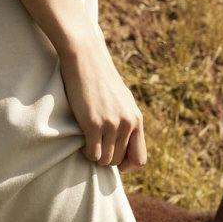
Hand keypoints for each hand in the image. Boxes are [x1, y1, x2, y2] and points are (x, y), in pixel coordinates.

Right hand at [57, 29, 147, 169]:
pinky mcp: (93, 123)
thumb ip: (126, 118)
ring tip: (89, 143)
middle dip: (107, 159)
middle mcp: (127, 123)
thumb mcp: (121, 98)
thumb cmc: (99, 77)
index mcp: (136, 118)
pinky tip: (82, 141)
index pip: (140, 158)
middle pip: (120, 160)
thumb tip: (124, 139)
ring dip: (96, 157)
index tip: (114, 158)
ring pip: (106, 160)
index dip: (127, 165)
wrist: (85, 57)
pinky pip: (93, 154)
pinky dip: (87, 153)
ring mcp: (111, 124)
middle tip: (96, 147)